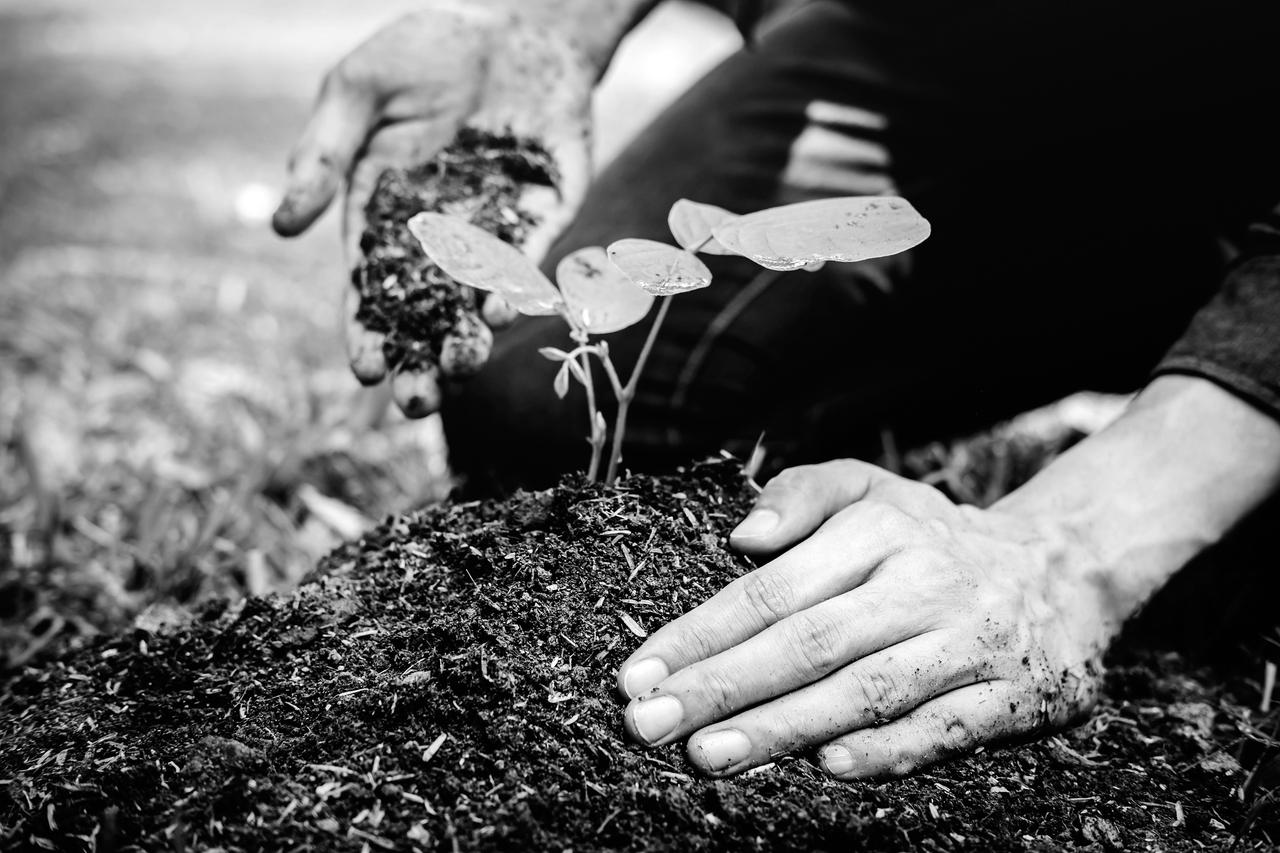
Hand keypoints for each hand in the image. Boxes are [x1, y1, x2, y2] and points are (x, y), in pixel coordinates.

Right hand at [272, 2, 593, 415]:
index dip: (366, 330)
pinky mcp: (542, 214)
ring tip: (459, 365)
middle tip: (417, 403)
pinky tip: (502, 312)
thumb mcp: (359, 91)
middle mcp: (436, 236)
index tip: (364, 368)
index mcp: (381, 215)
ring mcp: (493, 229)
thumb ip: (323, 156)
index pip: (369, 288)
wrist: (511, 21)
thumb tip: (284, 228)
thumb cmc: (423, 51)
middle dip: (421, 359)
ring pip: (477, 300)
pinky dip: (516, 288)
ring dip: (469, 337)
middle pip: (424, 312)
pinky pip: (528, 261)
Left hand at [615, 460, 1113, 779]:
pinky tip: (825, 769)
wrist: (1063, 568)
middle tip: (648, 725)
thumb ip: (803, 495)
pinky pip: (941, 730)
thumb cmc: (933, 536)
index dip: (700, 635)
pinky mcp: (1009, 697)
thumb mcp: (871, 488)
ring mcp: (967, 643)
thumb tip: (741, 536)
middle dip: (720, 687)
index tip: (638, 675)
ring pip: (864, 691)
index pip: (772, 590)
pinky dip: (884, 752)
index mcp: (878, 531)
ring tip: (709, 755)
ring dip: (782, 727)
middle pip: (807, 643)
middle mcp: (921, 583)